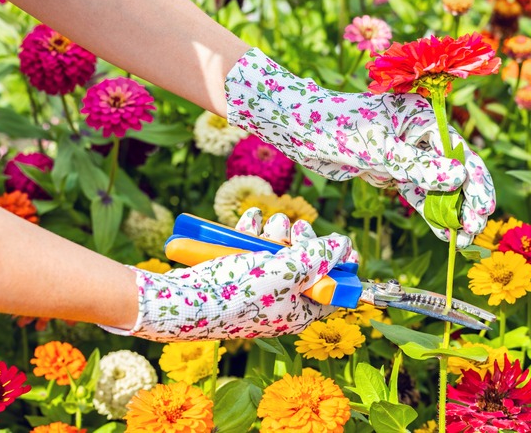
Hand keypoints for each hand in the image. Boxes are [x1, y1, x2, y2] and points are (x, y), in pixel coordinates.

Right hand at [103, 208, 353, 341]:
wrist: (187, 300)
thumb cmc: (241, 292)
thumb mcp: (290, 272)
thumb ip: (320, 257)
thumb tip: (343, 247)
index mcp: (300, 311)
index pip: (333, 289)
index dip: (340, 264)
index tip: (343, 243)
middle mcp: (282, 300)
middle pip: (306, 263)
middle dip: (303, 240)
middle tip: (297, 230)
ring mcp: (259, 284)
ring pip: (279, 248)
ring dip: (276, 230)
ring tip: (267, 226)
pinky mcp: (238, 270)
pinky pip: (253, 245)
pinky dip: (252, 229)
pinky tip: (249, 220)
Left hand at [225, 48, 494, 244]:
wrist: (300, 130)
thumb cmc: (336, 128)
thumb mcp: (378, 150)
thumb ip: (417, 166)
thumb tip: (459, 178)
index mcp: (424, 117)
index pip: (460, 153)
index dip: (475, 185)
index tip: (480, 213)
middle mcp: (420, 132)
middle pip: (455, 170)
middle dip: (466, 201)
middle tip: (472, 232)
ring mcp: (407, 151)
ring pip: (437, 184)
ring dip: (449, 210)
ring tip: (460, 238)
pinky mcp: (392, 167)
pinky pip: (417, 191)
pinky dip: (429, 210)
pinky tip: (442, 231)